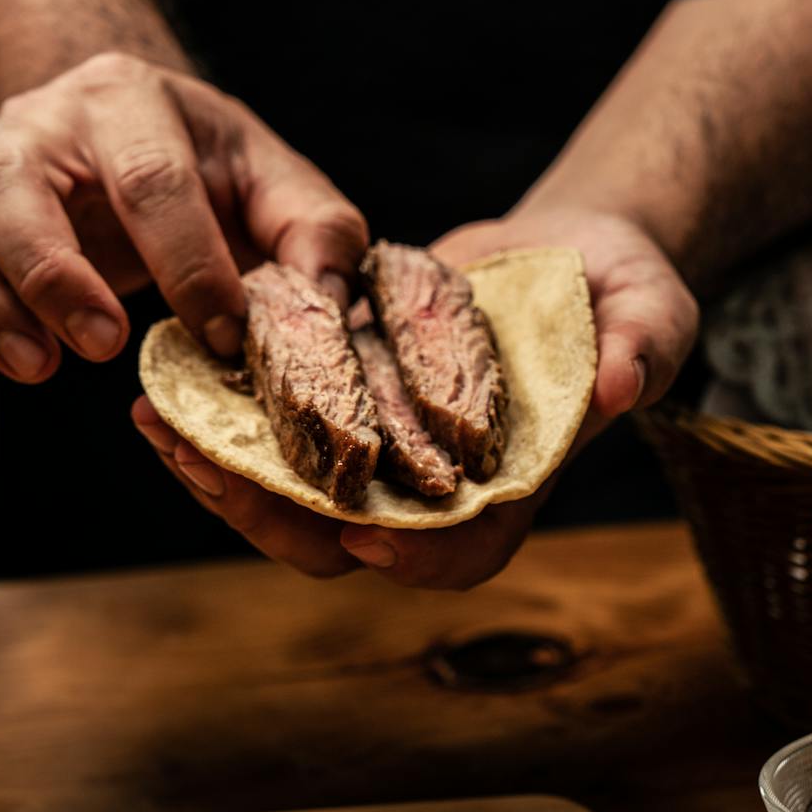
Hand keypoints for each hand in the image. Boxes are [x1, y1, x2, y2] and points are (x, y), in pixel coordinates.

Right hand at [0, 52, 366, 389]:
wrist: (133, 135)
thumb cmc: (211, 173)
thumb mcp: (279, 187)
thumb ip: (319, 237)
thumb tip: (324, 304)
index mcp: (128, 99)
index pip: (149, 175)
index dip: (187, 261)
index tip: (221, 335)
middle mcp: (36, 124)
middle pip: (11, 182)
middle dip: (53, 271)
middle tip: (104, 345)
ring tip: (35, 367)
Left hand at [131, 208, 698, 589]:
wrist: (573, 253)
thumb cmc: (624, 293)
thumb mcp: (653, 308)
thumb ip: (642, 348)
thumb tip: (619, 388)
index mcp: (510, 485)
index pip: (462, 550)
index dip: (415, 558)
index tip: (367, 539)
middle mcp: (435, 482)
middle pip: (346, 538)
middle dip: (274, 516)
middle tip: (210, 474)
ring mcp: (383, 446)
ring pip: (291, 493)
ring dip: (223, 470)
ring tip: (159, 427)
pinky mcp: (344, 397)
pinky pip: (272, 427)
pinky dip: (219, 414)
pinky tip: (168, 382)